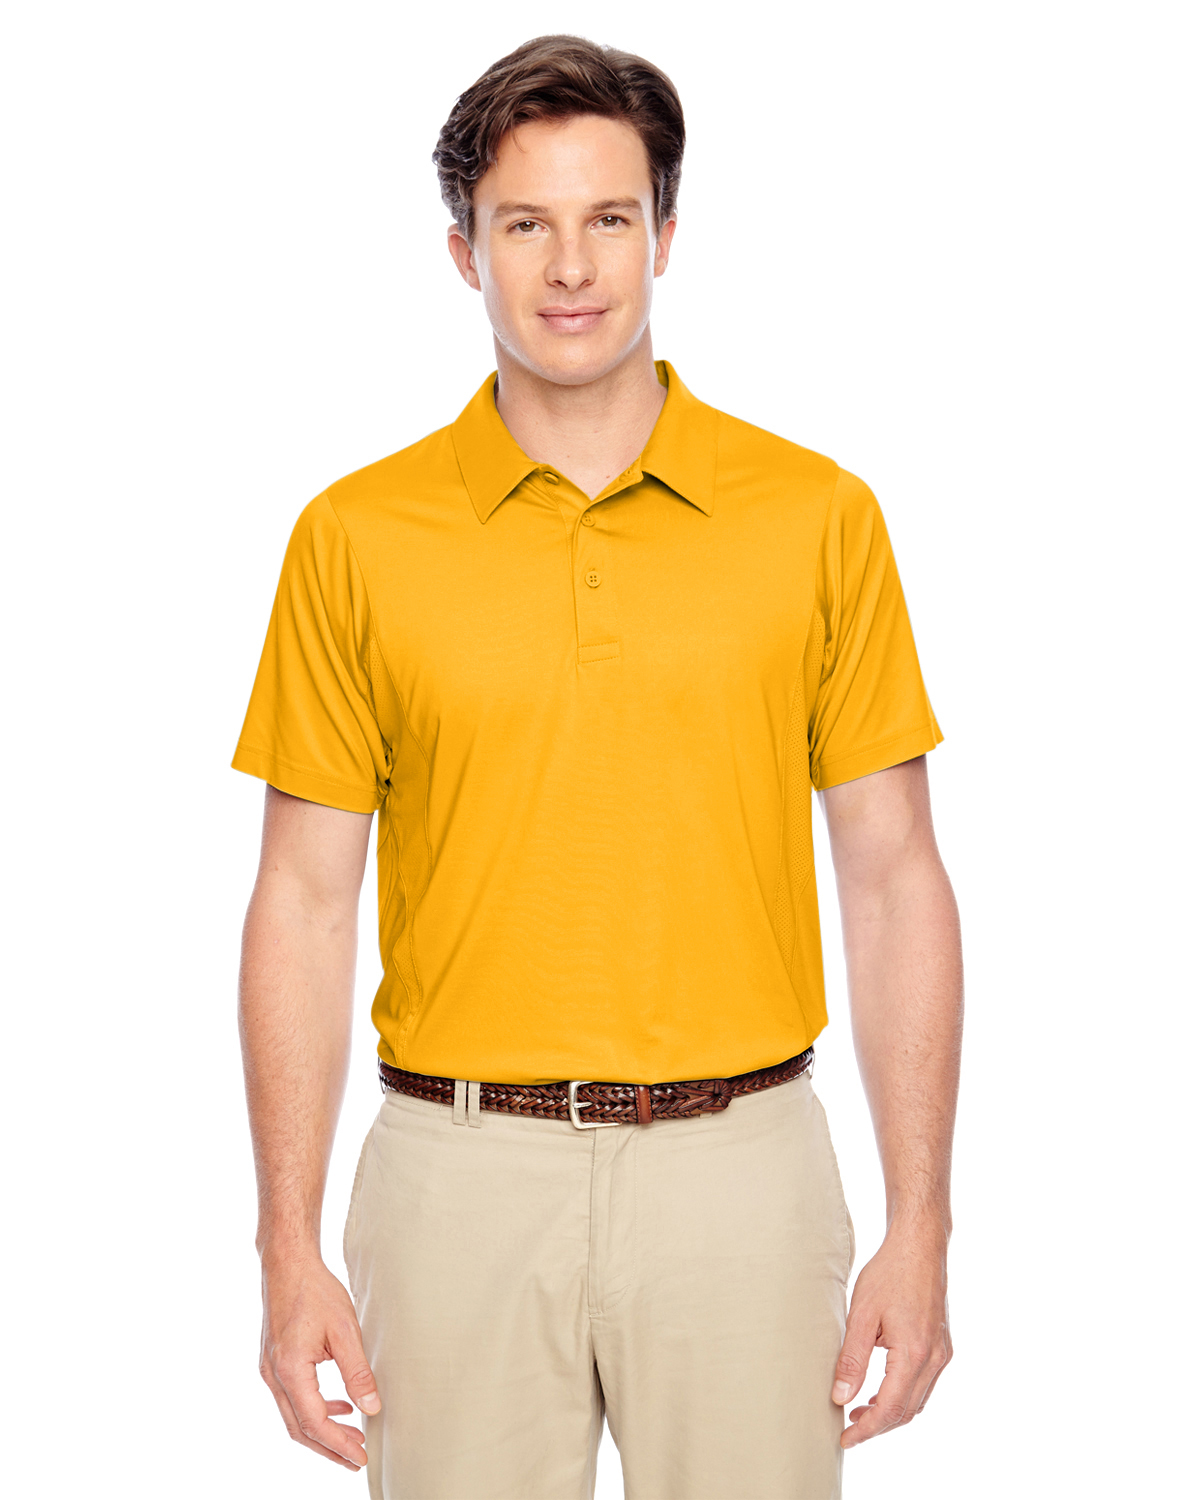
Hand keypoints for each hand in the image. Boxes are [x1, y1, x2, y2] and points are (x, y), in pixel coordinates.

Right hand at [259, 1252, 380, 1469]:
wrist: (287, 1263)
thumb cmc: (315, 1290)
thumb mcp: (345, 1329)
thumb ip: (357, 1372)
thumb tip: (372, 1408)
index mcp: (290, 1369)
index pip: (314, 1422)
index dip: (338, 1444)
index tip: (360, 1457)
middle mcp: (273, 1375)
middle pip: (299, 1428)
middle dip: (329, 1447)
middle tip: (357, 1459)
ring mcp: (269, 1369)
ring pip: (293, 1416)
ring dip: (321, 1430)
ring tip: (352, 1436)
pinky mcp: (273, 1361)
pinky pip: (291, 1397)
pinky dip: (314, 1409)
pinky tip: (339, 1405)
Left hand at [830, 1226, 951, 1447]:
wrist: (920, 1246)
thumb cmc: (889, 1273)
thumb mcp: (861, 1314)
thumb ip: (852, 1359)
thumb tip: (841, 1398)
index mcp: (914, 1354)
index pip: (890, 1408)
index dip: (867, 1430)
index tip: (845, 1439)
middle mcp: (934, 1359)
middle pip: (906, 1411)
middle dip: (877, 1426)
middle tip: (848, 1430)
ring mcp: (942, 1354)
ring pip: (917, 1401)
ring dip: (890, 1413)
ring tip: (859, 1412)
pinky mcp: (942, 1346)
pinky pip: (924, 1384)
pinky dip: (903, 1396)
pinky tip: (881, 1389)